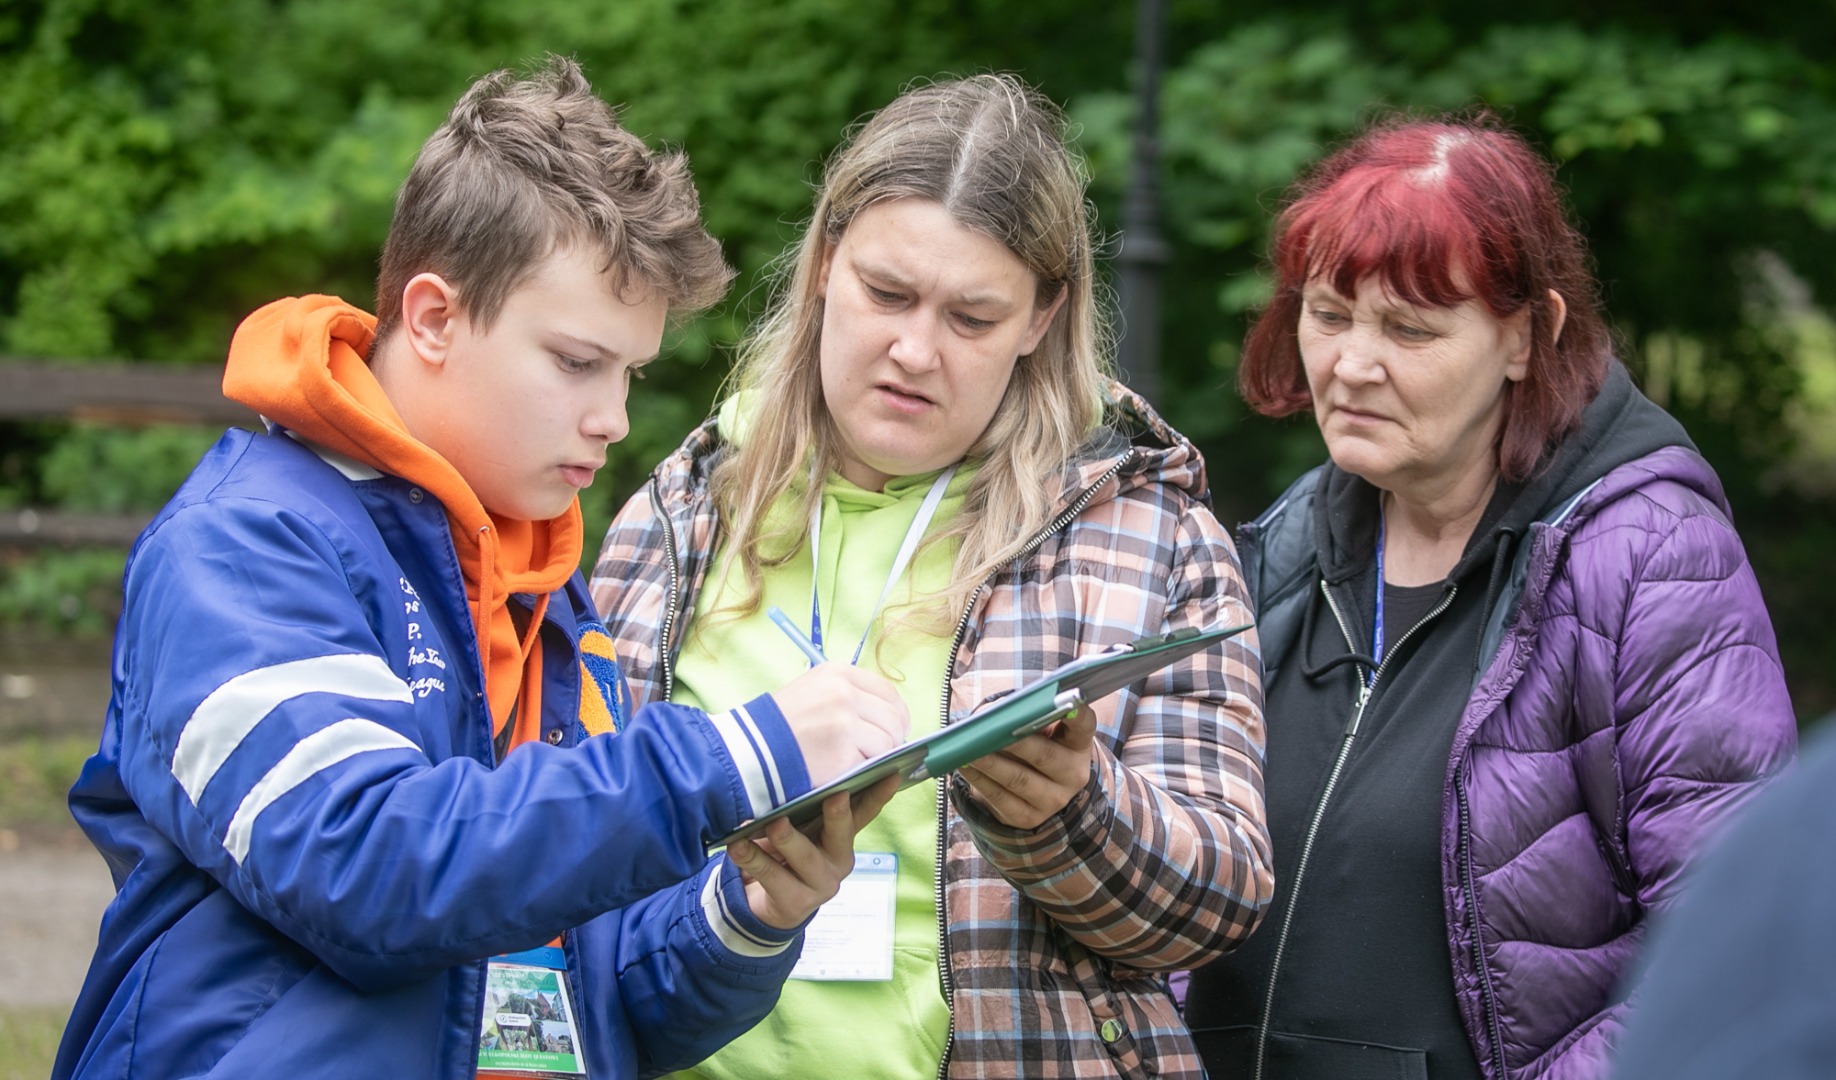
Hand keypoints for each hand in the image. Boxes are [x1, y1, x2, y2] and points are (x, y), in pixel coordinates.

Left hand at [729, 774, 902, 929]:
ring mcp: (821, 884)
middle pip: (842, 832)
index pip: (865, 811)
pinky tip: (737, 846)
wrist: (763, 903)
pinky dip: (752, 858)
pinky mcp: (797, 903)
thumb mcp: (799, 827)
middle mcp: (839, 859)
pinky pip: (772, 876)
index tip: (891, 773)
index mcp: (843, 836)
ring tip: (774, 823)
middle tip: (835, 794)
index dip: (879, 793)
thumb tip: (793, 763)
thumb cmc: (783, 851)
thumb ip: (805, 805)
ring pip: (804, 856)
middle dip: (838, 813)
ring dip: (788, 837)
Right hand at [772, 663, 908, 786]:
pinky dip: (863, 770)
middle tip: (884, 751)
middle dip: (894, 737)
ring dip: (880, 755)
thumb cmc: (781, 723)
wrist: (750, 749)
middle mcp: (844, 693)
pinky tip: (846, 770)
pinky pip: (871, 763)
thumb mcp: (813, 690)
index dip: (897, 713)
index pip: (887, 691)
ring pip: (887, 742)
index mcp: (838, 673)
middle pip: (893, 717)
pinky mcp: (842, 754)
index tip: (896, 728)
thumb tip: (889, 715)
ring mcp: (844, 723)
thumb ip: (849, 695)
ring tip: (861, 760)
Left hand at [957, 702, 1096, 829]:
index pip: (1083, 724)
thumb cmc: (1032, 745)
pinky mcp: (1028, 817)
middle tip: (988, 731)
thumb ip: (1019, 713)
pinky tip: (964, 766)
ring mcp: (1053, 800)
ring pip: (1017, 779)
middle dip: (1014, 742)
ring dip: (989, 762)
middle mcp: (1073, 774)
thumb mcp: (1036, 728)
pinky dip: (979, 780)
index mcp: (1078, 744)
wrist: (1034, 790)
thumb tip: (987, 715)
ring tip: (966, 749)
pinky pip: (999, 798)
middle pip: (1044, 755)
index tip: (1067, 699)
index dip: (1077, 712)